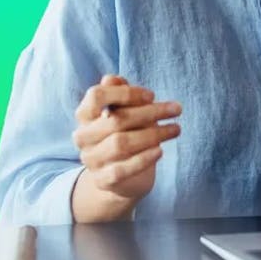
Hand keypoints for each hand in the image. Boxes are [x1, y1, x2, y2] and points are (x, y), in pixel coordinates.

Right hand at [72, 75, 181, 206]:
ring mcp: (91, 160)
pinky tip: (160, 150)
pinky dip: (143, 159)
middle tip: (177, 109)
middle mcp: (83, 137)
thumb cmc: (126, 134)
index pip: (96, 96)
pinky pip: (123, 169)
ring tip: (175, 129)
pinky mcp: (103, 180)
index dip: (125, 93)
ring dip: (153, 134)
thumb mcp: (124, 111)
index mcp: (85, 115)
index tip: (152, 95)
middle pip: (115, 119)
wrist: (122, 177)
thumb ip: (120, 94)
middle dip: (150, 112)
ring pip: (121, 143)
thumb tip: (113, 79)